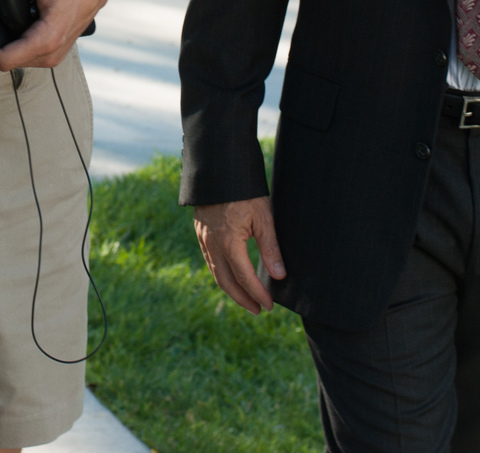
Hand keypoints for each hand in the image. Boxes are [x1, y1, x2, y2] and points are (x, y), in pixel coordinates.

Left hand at [0, 0, 120, 71]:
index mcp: (47, 38)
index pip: (6, 59)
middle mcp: (52, 52)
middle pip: (9, 63)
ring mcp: (55, 55)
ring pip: (18, 63)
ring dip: (0, 54)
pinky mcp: (56, 51)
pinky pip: (28, 58)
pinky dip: (14, 51)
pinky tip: (2, 39)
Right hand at [193, 196, 286, 314]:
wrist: (220, 170)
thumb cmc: (245, 192)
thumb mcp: (263, 218)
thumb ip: (270, 249)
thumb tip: (279, 276)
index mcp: (228, 242)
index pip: (244, 277)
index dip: (257, 294)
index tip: (269, 306)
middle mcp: (212, 244)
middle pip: (226, 282)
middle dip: (243, 299)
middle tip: (258, 310)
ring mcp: (203, 239)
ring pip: (215, 273)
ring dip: (231, 289)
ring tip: (246, 299)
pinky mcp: (200, 233)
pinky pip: (209, 261)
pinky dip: (221, 274)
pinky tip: (231, 276)